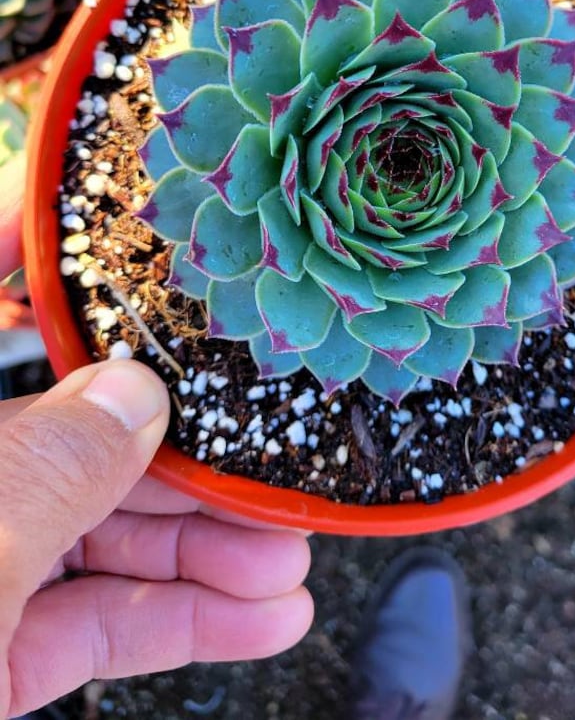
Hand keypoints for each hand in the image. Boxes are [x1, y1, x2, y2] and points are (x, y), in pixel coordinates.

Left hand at [0, 159, 313, 716]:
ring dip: (197, 542)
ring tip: (287, 551)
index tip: (127, 210)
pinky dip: (169, 616)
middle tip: (264, 447)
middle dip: (177, 442)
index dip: (34, 232)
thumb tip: (132, 399)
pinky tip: (253, 613)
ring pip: (89, 525)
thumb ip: (39, 472)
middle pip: (64, 421)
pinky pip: (84, 616)